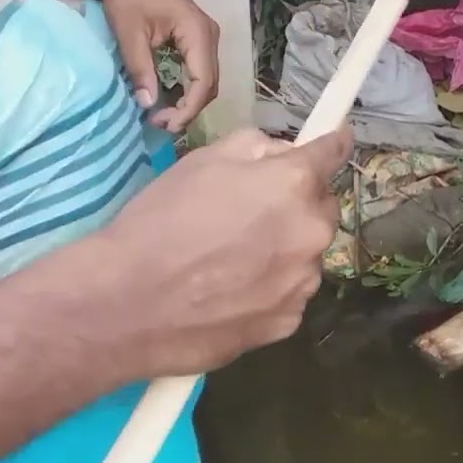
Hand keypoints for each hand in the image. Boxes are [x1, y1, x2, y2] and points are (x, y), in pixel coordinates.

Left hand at [95, 0, 219, 131]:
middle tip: (160, 124)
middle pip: (210, 83)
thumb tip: (147, 105)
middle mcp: (209, 34)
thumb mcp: (129, 34)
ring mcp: (206, 35)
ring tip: (162, 115)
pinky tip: (168, 98)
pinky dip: (187, 88)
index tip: (166, 125)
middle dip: (189, 108)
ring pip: (207, 79)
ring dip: (189, 101)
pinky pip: (200, 70)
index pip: (204, 81)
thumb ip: (140, 70)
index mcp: (197, 31)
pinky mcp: (196, 37)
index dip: (188, 108)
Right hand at [95, 127, 352, 376]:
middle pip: (321, 209)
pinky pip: (289, 294)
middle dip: (298, 205)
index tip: (338, 139)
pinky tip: (230, 293)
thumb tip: (283, 154)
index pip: (334, 153)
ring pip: (306, 255)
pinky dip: (270, 289)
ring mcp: (302, 283)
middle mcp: (311, 233)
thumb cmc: (159, 222)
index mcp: (293, 184)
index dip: (333, 143)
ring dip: (285, 250)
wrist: (125, 303)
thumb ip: (256, 147)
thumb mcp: (202, 160)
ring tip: (231, 261)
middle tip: (250, 214)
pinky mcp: (287, 323)